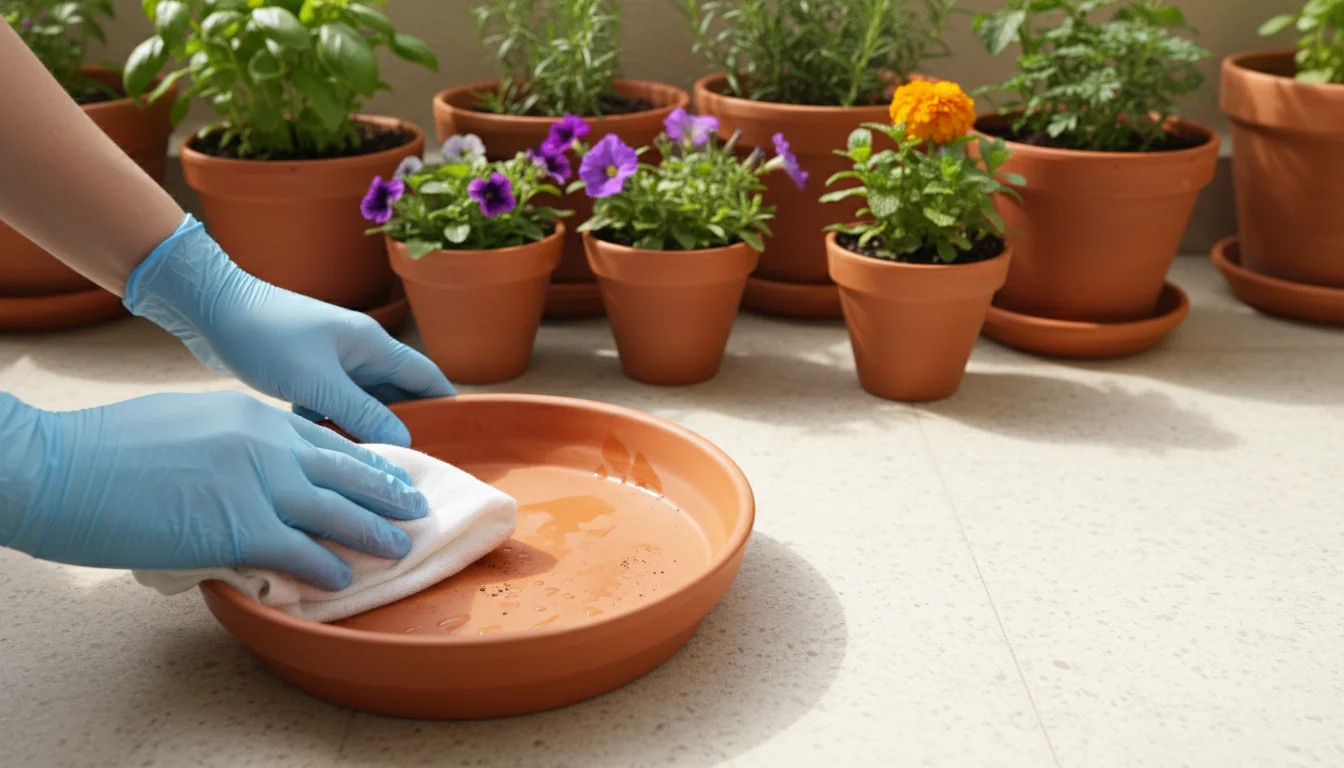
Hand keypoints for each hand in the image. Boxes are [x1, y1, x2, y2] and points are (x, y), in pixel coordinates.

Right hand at [0, 390, 427, 589]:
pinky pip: (300, 552)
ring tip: (401, 547)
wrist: (64, 466)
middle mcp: (269, 445)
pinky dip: (326, 568)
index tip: (390, 475)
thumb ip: (233, 443)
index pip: (326, 440)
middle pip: (349, 471)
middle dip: (388, 492)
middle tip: (417, 507)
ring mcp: (259, 485)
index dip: (364, 462)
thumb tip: (251, 471)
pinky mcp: (240, 527)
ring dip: (375, 533)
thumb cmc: (108, 449)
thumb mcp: (188, 423)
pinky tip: (343, 580)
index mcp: (256, 417)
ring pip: (338, 512)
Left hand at [122, 215, 453, 445]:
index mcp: (373, 345)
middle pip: (398, 394)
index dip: (446, 406)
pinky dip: (334, 425)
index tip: (459, 440)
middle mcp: (359, 351)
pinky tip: (327, 450)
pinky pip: (334, 404)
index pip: (427, 377)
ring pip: (364, 403)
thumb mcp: (317, 383)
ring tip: (374, 466)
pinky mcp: (306, 371)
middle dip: (407, 426)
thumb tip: (403, 442)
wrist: (211, 308)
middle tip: (413, 465)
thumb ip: (362, 413)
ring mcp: (332, 361)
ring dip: (367, 429)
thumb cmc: (266, 337)